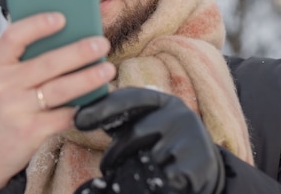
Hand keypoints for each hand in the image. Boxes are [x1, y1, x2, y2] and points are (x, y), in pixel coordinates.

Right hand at [0, 12, 115, 189]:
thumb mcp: (0, 80)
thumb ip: (23, 62)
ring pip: (60, 89)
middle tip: (101, 43)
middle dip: (79, 51)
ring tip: (107, 69)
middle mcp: (2, 86)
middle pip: (46, 63)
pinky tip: (96, 99)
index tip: (61, 17)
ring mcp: (15, 110)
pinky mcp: (29, 133)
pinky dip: (82, 107)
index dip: (37, 25)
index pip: (13, 37)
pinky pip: (63, 116)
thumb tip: (68, 40)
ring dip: (88, 78)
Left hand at [74, 87, 224, 193]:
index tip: (78, 120)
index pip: (128, 98)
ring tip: (136, 172)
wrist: (202, 164)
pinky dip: (156, 181)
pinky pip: (166, 176)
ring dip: (138, 168)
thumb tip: (78, 114)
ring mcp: (191, 137)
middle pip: (136, 132)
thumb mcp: (144, 122)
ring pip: (150, 157)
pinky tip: (159, 180)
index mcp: (162, 100)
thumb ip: (118, 116)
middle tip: (106, 166)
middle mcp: (179, 113)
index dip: (102, 108)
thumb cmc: (160, 142)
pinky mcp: (198, 163)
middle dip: (116, 152)